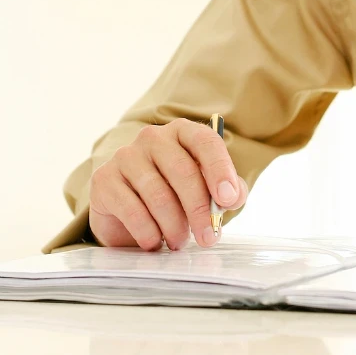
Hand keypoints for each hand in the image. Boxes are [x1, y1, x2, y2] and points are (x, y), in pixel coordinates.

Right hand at [89, 119, 248, 250]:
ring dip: (174, 225)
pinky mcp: (104, 179)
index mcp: (183, 131)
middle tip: (208, 237)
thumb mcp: (206, 188)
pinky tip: (154, 242)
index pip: (206, 142)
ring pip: (158, 195)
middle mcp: (154, 137)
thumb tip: (233, 196)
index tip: (228, 199)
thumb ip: (226, 190)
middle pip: (183, 171)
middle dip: (199, 209)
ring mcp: (126, 156)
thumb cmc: (175, 192)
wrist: (127, 206)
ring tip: (180, 242)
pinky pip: (131, 209)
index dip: (220, 170)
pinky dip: (148, 231)